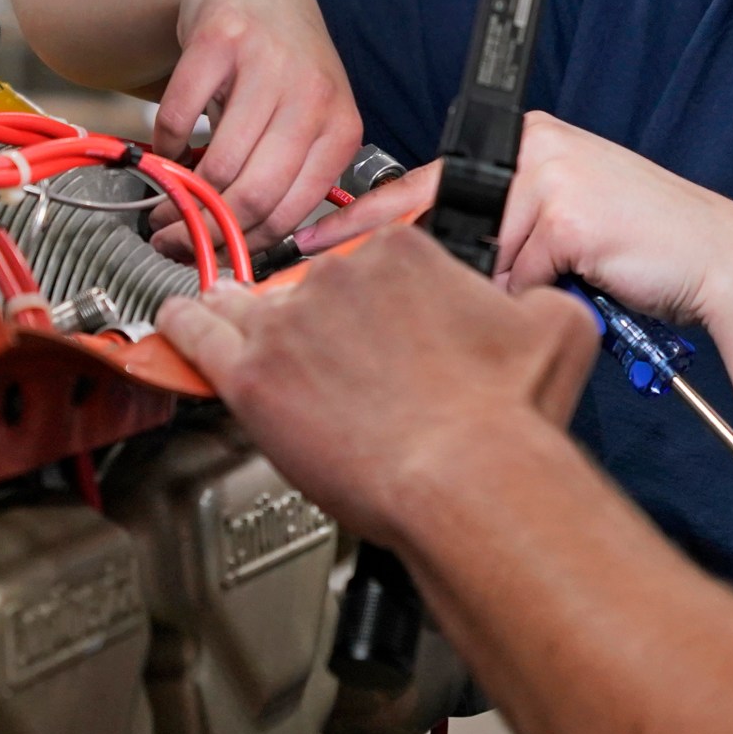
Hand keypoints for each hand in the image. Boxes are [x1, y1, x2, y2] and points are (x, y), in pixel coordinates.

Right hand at [151, 0, 362, 255]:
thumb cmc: (280, 62)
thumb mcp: (306, 119)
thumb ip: (287, 176)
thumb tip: (243, 246)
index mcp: (341, 128)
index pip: (293, 212)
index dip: (244, 245)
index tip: (210, 257)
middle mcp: (314, 96)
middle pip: (254, 195)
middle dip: (205, 229)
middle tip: (170, 237)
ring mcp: (269, 64)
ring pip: (218, 164)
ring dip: (178, 194)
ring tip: (162, 201)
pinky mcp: (223, 39)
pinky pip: (180, 116)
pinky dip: (164, 141)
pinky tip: (167, 143)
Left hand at [157, 225, 599, 542]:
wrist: (469, 481)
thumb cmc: (507, 416)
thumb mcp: (556, 326)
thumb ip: (528, 298)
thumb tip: (525, 303)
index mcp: (402, 252)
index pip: (368, 255)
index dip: (374, 295)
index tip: (377, 321)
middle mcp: (339, 276)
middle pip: (311, 283)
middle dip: (321, 319)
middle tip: (339, 363)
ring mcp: (289, 324)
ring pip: (247, 304)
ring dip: (239, 313)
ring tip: (230, 323)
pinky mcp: (252, 378)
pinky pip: (197, 336)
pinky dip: (183, 328)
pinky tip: (176, 326)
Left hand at [295, 112, 732, 334]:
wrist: (714, 260)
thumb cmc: (636, 254)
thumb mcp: (553, 233)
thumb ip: (495, 235)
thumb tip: (412, 275)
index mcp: (523, 144)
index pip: (422, 184)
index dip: (361, 225)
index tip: (307, 248)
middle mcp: (531, 147)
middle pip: (438, 217)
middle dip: (422, 276)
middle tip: (398, 307)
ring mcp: (548, 172)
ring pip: (477, 256)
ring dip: (496, 295)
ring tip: (532, 303)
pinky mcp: (565, 208)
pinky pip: (516, 274)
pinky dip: (533, 298)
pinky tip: (565, 297)